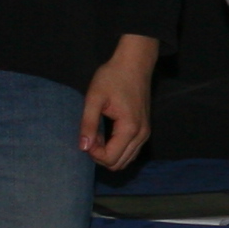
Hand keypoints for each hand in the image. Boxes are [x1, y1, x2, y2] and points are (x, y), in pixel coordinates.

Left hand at [79, 39, 155, 172]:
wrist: (135, 63)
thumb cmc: (112, 77)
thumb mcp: (94, 98)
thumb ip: (88, 123)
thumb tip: (83, 148)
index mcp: (129, 128)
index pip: (110, 158)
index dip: (93, 153)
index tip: (86, 135)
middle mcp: (141, 135)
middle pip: (119, 164)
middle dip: (100, 156)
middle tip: (90, 136)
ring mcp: (145, 133)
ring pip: (126, 160)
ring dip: (108, 153)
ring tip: (97, 134)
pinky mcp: (145, 130)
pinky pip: (131, 151)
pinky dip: (117, 149)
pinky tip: (106, 134)